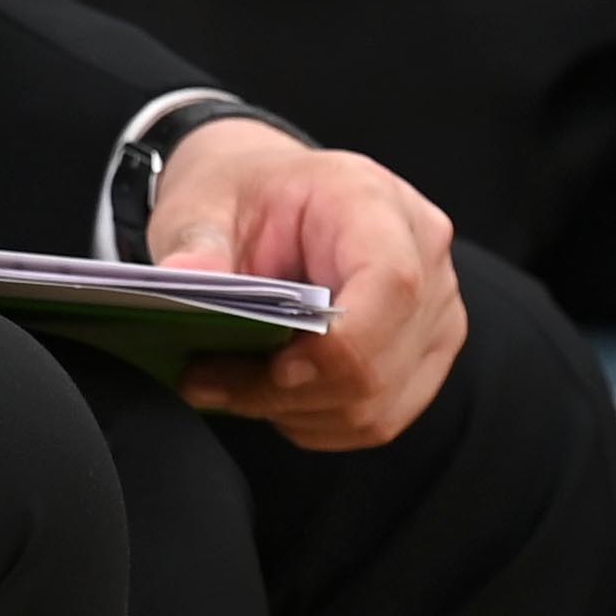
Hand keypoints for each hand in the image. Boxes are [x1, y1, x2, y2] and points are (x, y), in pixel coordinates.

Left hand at [145, 121, 464, 449]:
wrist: (272, 198)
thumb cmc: (246, 196)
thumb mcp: (203, 202)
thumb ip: (196, 241)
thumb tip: (181, 278)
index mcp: (375, 202)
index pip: (392, 285)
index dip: (337, 345)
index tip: (271, 368)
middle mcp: (423, 258)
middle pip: (378, 362)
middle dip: (287, 391)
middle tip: (204, 381)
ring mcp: (434, 313)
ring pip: (376, 404)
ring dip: (294, 412)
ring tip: (226, 384)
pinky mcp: (422, 357)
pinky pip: (375, 418)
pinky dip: (313, 419)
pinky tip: (267, 392)